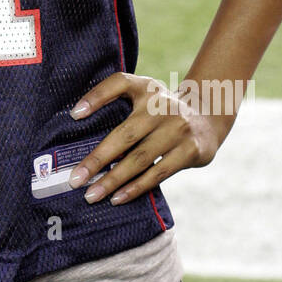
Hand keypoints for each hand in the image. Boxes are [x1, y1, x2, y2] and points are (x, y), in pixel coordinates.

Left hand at [66, 71, 231, 206]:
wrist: (207, 118)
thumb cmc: (160, 111)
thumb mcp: (143, 96)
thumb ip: (117, 103)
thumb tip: (77, 127)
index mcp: (145, 88)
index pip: (119, 83)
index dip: (96, 97)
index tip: (74, 115)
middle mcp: (162, 105)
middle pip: (124, 134)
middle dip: (97, 159)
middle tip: (75, 179)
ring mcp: (178, 128)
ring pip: (140, 159)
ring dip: (113, 180)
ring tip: (92, 194)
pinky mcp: (190, 150)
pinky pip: (158, 173)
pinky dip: (136, 187)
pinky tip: (117, 198)